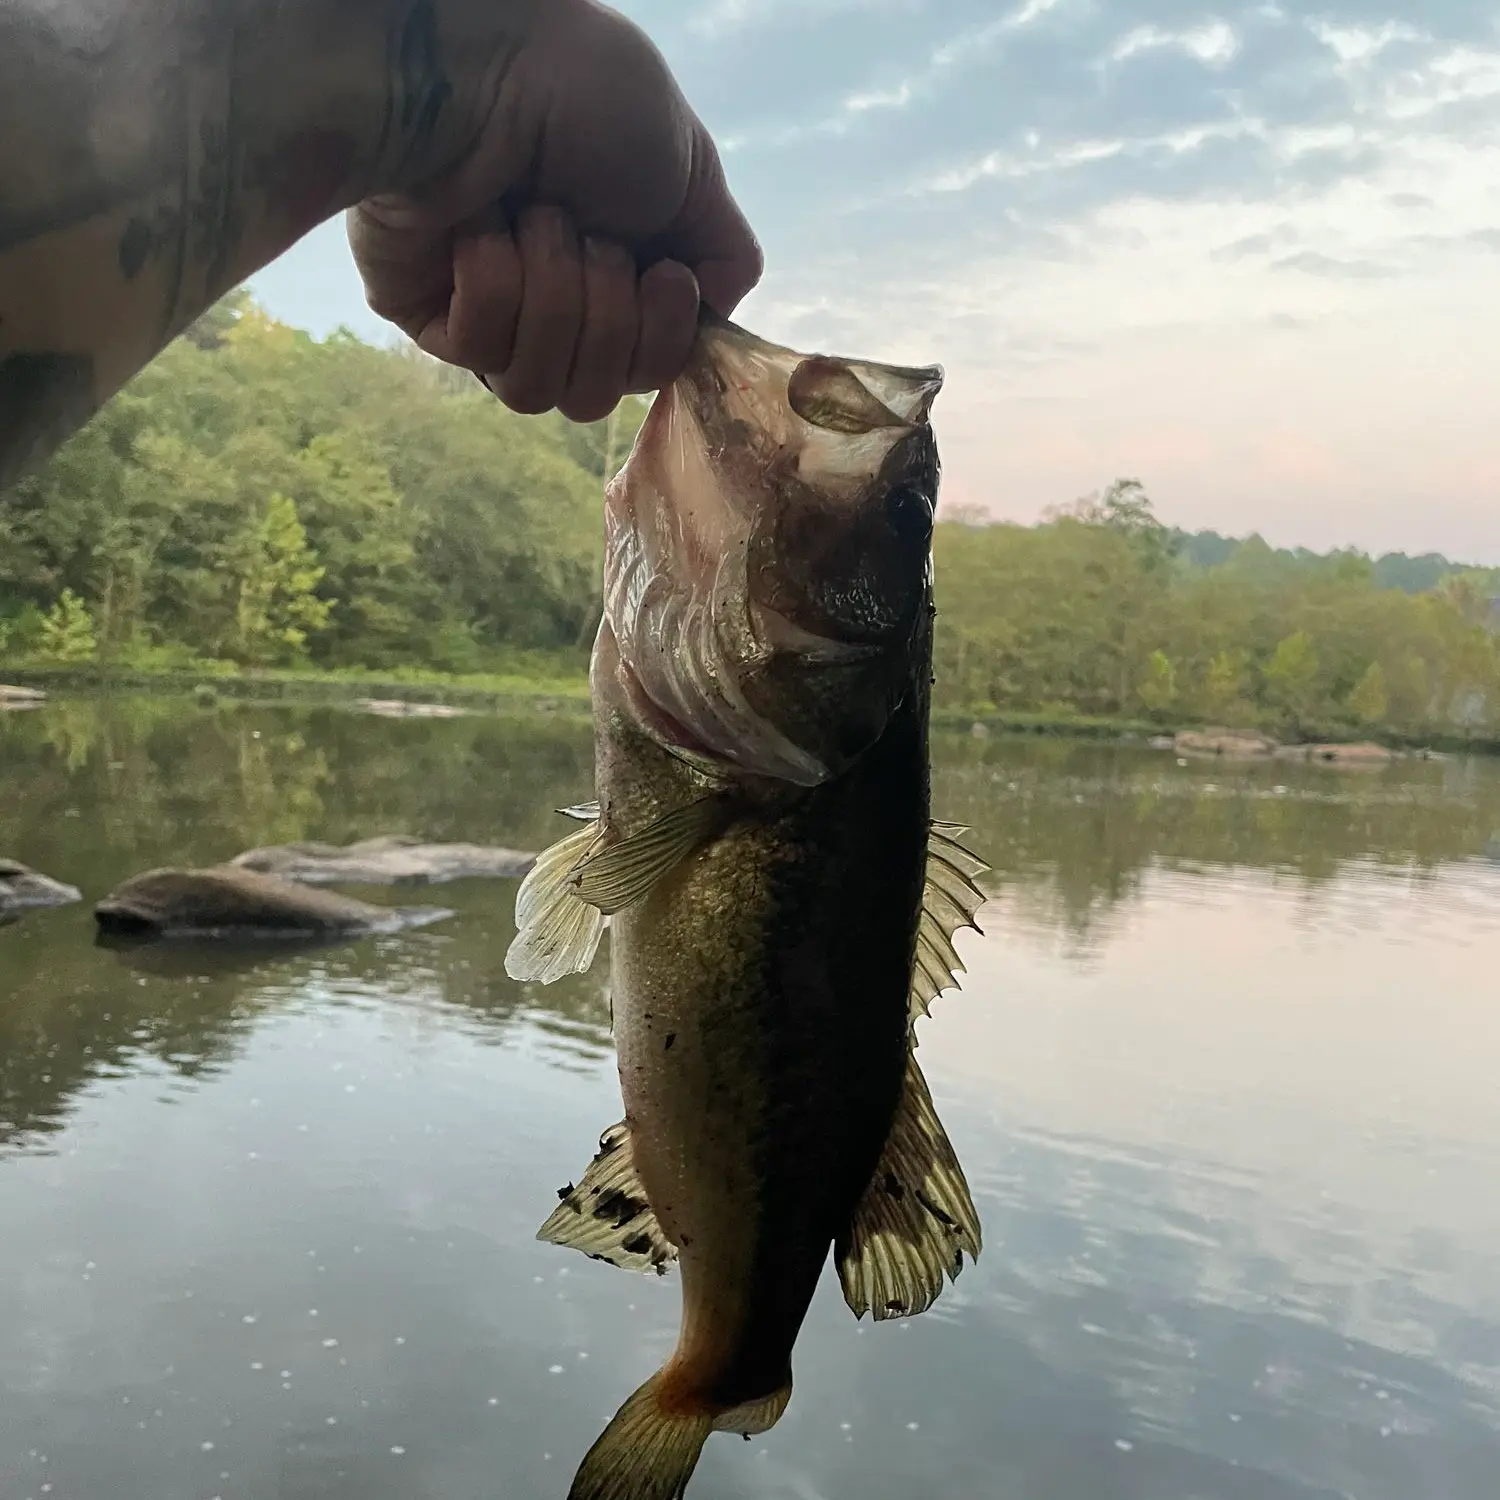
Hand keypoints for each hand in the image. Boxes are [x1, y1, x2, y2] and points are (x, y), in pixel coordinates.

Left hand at [346, 0, 762, 423]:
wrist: (489, 66)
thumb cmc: (589, 98)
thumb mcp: (696, 174)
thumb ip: (724, 261)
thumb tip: (710, 318)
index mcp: (620, 285)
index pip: (647, 377)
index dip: (660, 342)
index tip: (664, 275)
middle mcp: (556, 311)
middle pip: (592, 399)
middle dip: (604, 316)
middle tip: (591, 236)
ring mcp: (489, 320)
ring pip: (536, 391)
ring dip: (553, 298)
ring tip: (538, 221)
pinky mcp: (428, 316)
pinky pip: (480, 353)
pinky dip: (495, 285)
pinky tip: (484, 227)